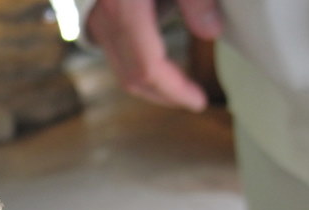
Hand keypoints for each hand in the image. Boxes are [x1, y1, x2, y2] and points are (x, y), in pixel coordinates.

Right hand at [86, 0, 221, 110]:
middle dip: (164, 95)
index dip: (175, 90)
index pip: (149, 67)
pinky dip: (137, 68)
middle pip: (132, 77)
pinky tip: (158, 64)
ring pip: (121, 70)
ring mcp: (97, 21)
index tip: (198, 101)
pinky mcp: (96, 17)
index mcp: (125, 8)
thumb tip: (212, 32)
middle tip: (192, 100)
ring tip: (178, 87)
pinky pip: (115, 55)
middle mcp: (106, 20)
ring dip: (151, 85)